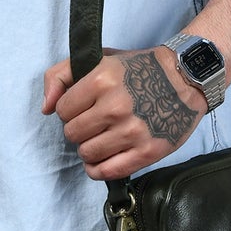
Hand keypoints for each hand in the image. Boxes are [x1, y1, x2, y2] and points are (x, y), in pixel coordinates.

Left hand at [41, 44, 207, 180]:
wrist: (185, 80)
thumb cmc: (140, 69)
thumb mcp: (99, 58)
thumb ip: (60, 75)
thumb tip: (45, 108)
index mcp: (101, 79)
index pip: (62, 110)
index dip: (69, 110)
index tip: (83, 107)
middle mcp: (115, 106)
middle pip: (72, 134)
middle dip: (79, 130)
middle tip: (94, 123)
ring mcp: (132, 131)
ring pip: (87, 154)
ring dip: (89, 149)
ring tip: (101, 138)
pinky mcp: (146, 152)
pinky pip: (106, 172)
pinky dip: (98, 169)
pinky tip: (102, 159)